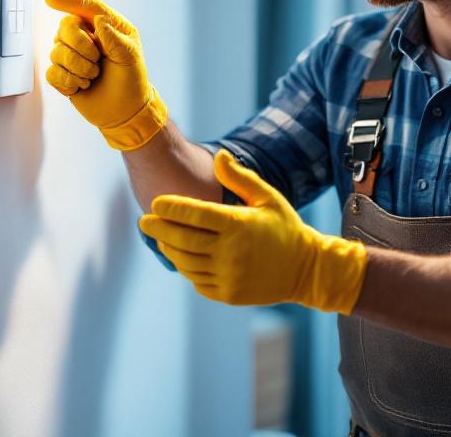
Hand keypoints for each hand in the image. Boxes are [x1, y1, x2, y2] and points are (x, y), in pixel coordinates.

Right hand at [44, 0, 167, 150]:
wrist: (125, 111)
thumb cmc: (131, 80)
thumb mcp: (130, 57)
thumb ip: (115, 38)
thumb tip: (98, 20)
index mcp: (105, 26)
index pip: (85, 7)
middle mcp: (85, 37)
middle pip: (65, 26)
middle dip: (79, 45)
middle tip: (96, 60)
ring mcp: (72, 55)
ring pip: (57, 51)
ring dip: (78, 68)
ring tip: (93, 76)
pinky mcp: (62, 74)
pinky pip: (52, 72)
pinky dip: (68, 81)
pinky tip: (81, 85)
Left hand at [138, 150, 367, 312]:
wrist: (306, 270)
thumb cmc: (285, 228)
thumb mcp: (268, 197)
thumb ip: (240, 178)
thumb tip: (218, 155)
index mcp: (239, 225)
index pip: (195, 214)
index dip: (172, 208)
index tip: (155, 203)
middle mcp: (231, 252)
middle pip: (183, 240)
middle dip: (159, 229)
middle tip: (144, 221)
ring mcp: (229, 276)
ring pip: (186, 263)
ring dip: (170, 249)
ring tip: (161, 238)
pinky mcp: (228, 295)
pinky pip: (197, 281)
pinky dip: (186, 268)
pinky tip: (182, 257)